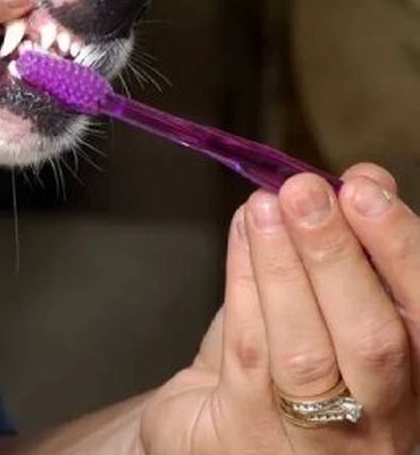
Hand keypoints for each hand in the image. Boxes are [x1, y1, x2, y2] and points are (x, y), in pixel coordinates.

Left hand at [140, 164, 419, 453]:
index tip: (367, 187)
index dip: (400, 249)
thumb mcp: (323, 313)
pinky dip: (243, 284)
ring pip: (305, 350)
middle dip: (339, 255)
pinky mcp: (245, 431)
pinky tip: (241, 236)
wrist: (208, 437)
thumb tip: (363, 180)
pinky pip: (247, 351)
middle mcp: (376, 422)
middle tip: (307, 191)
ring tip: (264, 206)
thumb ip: (348, 256)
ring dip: (283, 265)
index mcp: (409, 387)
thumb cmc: (274, 374)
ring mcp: (314, 437)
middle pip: (374, 340)